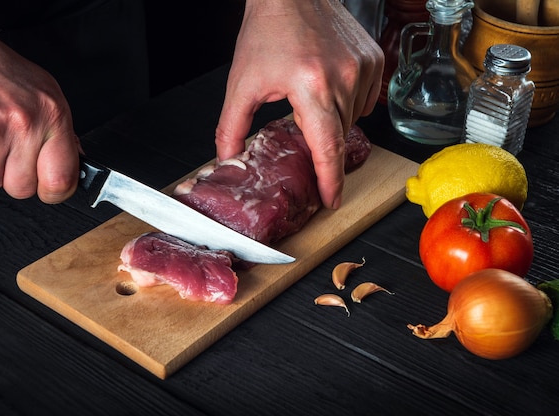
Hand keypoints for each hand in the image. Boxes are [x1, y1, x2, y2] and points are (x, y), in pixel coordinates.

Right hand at [0, 2, 79, 203]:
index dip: (55, 191)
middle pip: (23, 188)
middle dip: (12, 175)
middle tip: (5, 149)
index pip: (62, 179)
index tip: (49, 187)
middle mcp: (23, 124)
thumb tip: (76, 161)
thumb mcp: (43, 91)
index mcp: (51, 114)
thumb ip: (61, 129)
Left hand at [215, 0, 383, 208]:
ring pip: (353, 118)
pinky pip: (365, 98)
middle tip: (302, 130)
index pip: (327, 147)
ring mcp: (362, 67)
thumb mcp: (242, 83)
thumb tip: (228, 159)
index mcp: (310, 87)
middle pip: (338, 135)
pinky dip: (347, 102)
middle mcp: (343, 77)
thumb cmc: (267, 31)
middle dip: (321, 143)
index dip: (330, 181)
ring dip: (333, 120)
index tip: (331, 201)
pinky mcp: (373, 58)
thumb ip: (231, 127)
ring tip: (309, 96)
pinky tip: (327, 87)